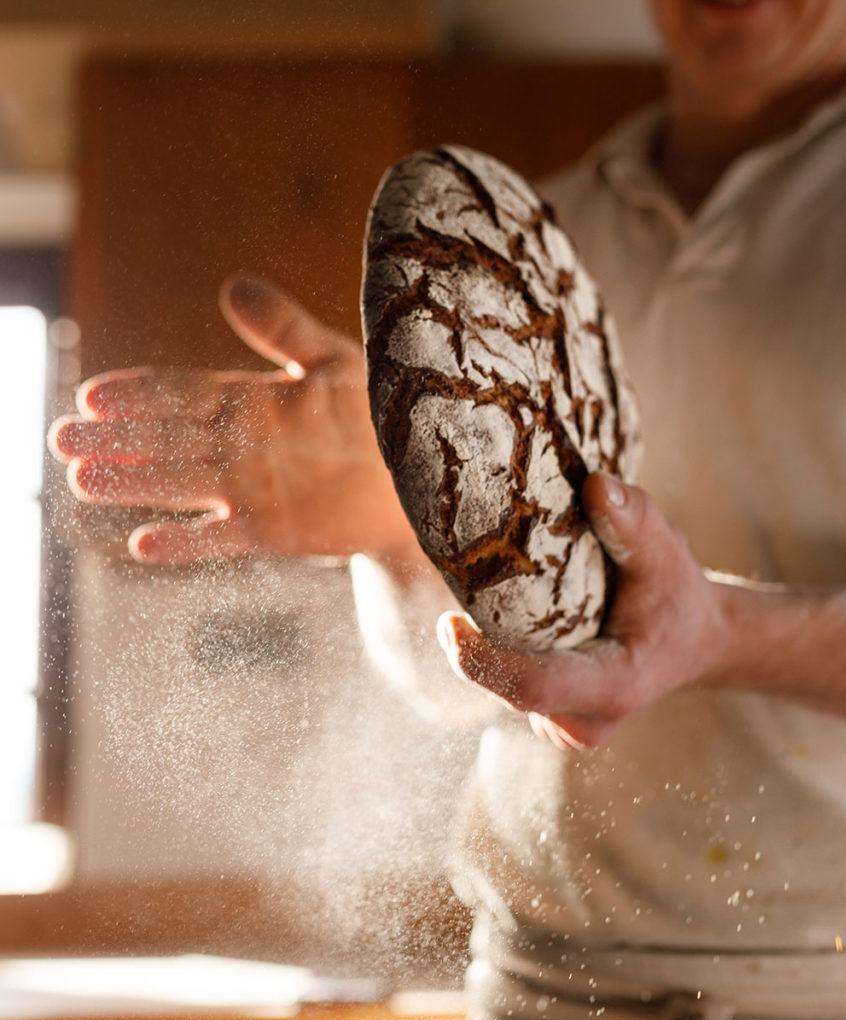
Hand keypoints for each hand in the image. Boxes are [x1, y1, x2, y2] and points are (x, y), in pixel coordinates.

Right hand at [48, 276, 419, 566]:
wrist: (418, 476)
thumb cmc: (381, 412)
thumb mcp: (334, 361)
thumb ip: (284, 328)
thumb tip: (232, 284)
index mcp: (251, 402)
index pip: (183, 393)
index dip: (140, 393)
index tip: (93, 393)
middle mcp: (241, 446)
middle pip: (167, 439)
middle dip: (116, 439)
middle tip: (62, 439)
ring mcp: (253, 490)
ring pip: (182, 485)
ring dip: (134, 484)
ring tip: (82, 480)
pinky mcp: (272, 531)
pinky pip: (223, 538)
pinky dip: (186, 543)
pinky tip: (144, 544)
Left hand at [437, 472, 730, 748]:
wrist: (695, 640)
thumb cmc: (678, 596)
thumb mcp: (667, 553)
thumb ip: (635, 521)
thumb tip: (596, 484)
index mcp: (615, 686)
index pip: (535, 686)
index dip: (483, 663)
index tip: (448, 624)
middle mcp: (585, 720)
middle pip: (508, 686)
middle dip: (476, 643)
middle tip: (460, 581)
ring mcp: (566, 726)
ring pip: (503, 687)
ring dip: (488, 644)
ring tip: (488, 592)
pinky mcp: (551, 717)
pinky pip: (508, 685)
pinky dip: (499, 651)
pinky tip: (509, 616)